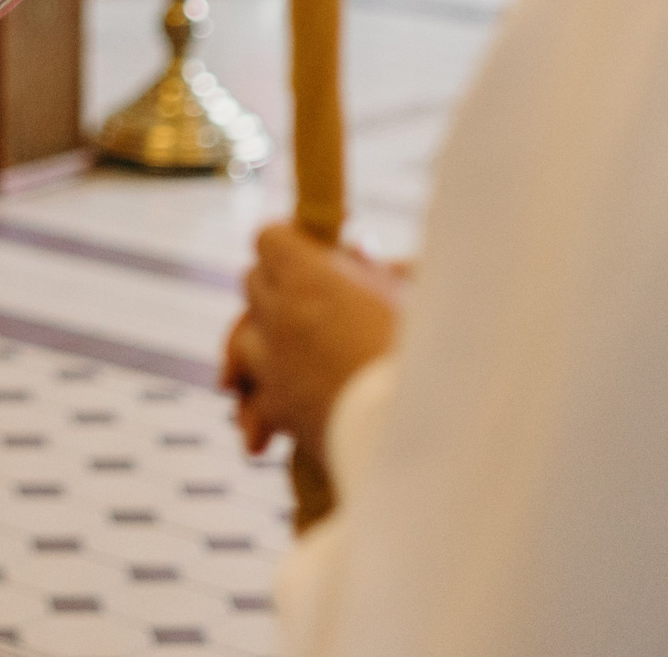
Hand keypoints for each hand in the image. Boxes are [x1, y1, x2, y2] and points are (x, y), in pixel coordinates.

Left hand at [221, 224, 404, 471]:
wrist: (419, 422)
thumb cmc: (426, 348)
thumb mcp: (409, 291)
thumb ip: (377, 269)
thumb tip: (361, 252)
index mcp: (308, 276)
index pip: (269, 239)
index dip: (287, 244)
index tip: (306, 253)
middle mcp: (279, 313)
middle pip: (253, 283)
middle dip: (276, 286)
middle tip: (305, 297)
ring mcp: (271, 362)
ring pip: (241, 340)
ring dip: (258, 342)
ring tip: (278, 352)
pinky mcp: (277, 408)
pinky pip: (251, 403)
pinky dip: (255, 410)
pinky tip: (262, 427)